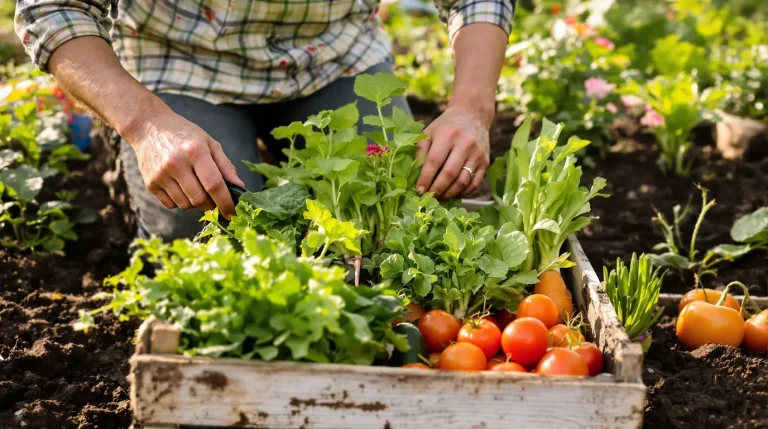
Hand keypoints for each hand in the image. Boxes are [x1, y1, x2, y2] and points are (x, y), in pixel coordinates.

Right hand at [124, 110, 244, 217]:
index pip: (214, 185)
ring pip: (185, 205)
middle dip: (212, 205)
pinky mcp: (150, 183)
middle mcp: (176, 164)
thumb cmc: (185, 134)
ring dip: (195, 203)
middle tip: (215, 200)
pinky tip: (180, 186)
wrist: (149, 126)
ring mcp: (161, 175)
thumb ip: (225, 166)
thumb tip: (239, 188)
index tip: (232, 213)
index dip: (225, 202)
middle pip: (199, 199)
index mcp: (195, 151)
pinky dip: (180, 201)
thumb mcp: (209, 143)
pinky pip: (171, 205)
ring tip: (195, 187)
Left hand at [415, 105, 490, 199]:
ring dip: (449, 194)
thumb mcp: (429, 132)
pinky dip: (462, 193)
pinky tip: (453, 194)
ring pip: (462, 182)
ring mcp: (477, 154)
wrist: (472, 116)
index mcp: (448, 134)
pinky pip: (474, 184)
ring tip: (439, 197)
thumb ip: (420, 151)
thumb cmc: (446, 127)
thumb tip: (414, 175)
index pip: (434, 161)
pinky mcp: (485, 162)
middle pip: (449, 174)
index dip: (426, 178)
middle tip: (428, 197)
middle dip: (437, 189)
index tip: (419, 190)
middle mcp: (465, 144)